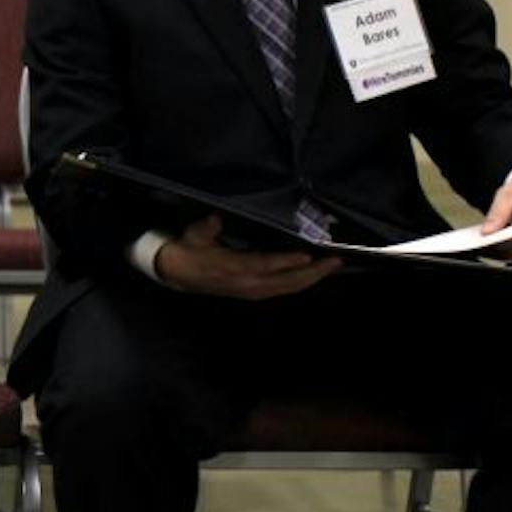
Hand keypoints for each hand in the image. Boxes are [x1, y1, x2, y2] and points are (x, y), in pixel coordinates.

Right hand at [153, 215, 340, 298]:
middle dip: (313, 273)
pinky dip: (299, 283)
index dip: (286, 262)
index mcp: (233, 268)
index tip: (307, 256)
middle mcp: (246, 283)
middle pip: (285, 281)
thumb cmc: (188, 249)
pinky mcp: (253, 293)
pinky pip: (282, 290)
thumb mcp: (195, 234)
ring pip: (287, 288)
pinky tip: (311, 276)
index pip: (265, 265)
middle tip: (335, 261)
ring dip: (311, 279)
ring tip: (331, 268)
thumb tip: (217, 217)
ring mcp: (251, 291)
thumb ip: (208, 226)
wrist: (177, 272)